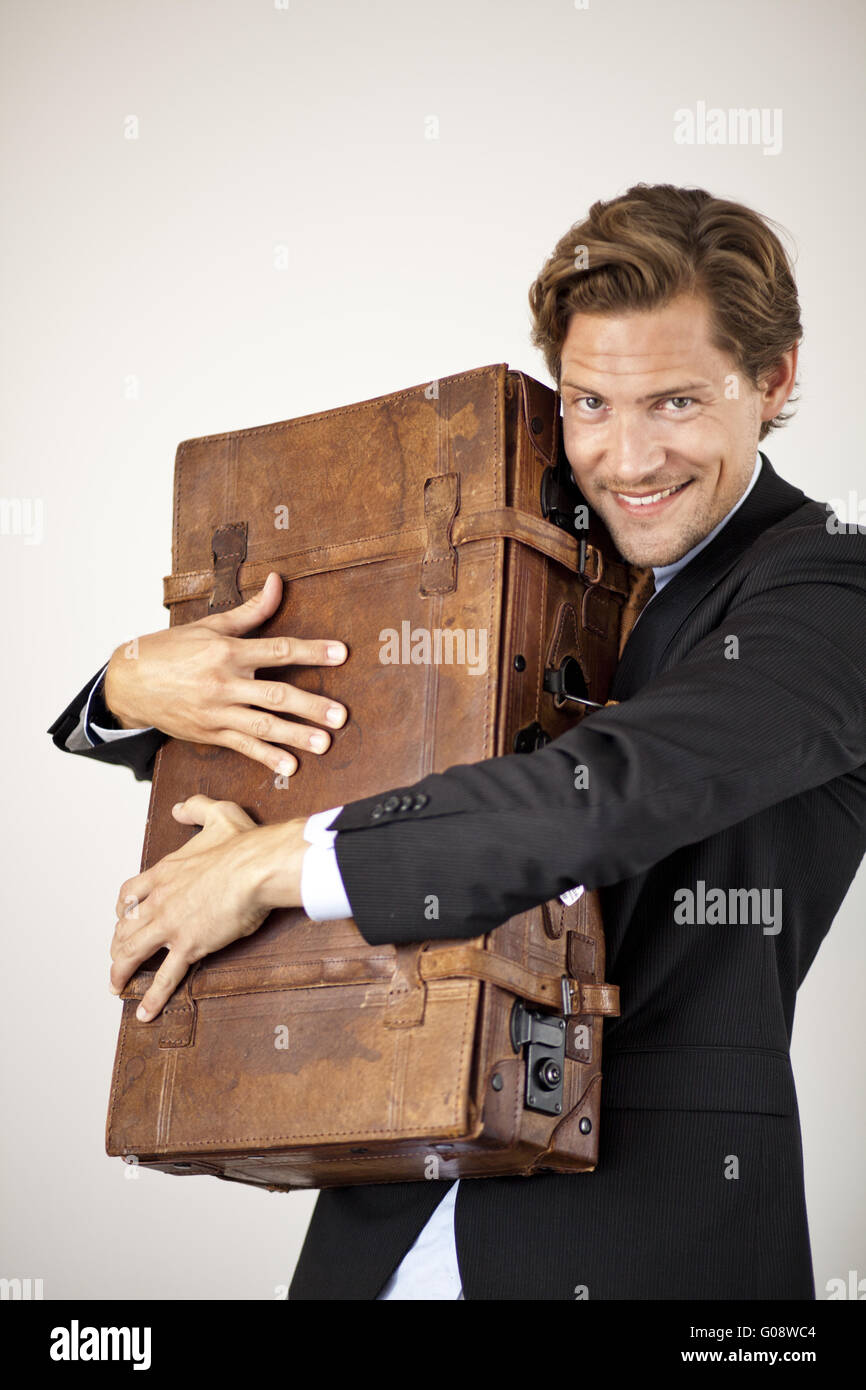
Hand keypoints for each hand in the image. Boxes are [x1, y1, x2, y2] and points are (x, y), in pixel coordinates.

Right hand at [103, 571, 348, 775]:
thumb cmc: (170, 650)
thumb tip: (276, 581)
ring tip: (324, 744)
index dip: (312, 651)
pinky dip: (267, 757)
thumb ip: (250, 610)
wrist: (129, 682)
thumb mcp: (210, 625)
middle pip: (276, 694)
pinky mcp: (210, 733)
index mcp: (227, 651)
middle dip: (311, 706)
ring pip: (263, 725)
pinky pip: (243, 746)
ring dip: (296, 736)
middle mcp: (224, 682)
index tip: (341, 654)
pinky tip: (290, 766)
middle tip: (340, 716)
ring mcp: (217, 711)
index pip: (279, 649)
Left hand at [109, 794, 309, 1020]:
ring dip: (121, 971)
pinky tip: (144, 1012)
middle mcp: (160, 899)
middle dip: (117, 944)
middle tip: (118, 957)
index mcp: (165, 872)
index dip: (124, 908)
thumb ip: (196, 809)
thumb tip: (180, 808)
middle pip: (125, 926)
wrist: (257, 867)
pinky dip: (152, 997)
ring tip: (117, 986)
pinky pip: (165, 977)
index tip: (124, 917)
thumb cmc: (244, 844)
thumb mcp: (218, 814)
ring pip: (133, 952)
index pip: (131, 893)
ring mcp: (171, 925)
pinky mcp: (188, 946)